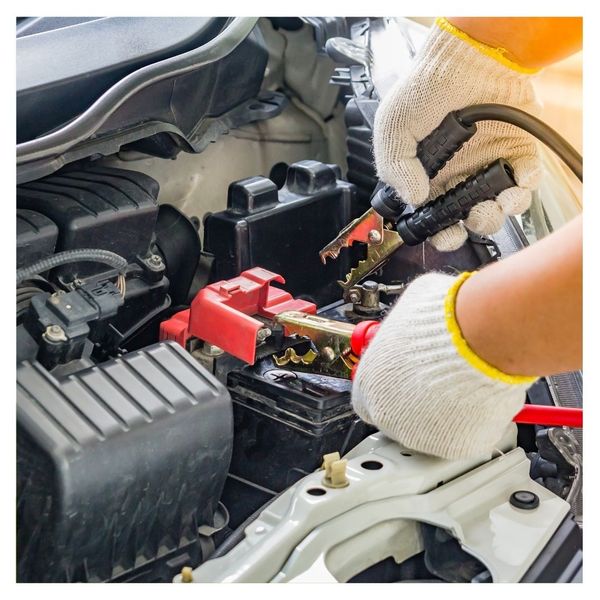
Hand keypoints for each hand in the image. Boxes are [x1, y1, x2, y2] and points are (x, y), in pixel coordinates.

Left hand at [351, 272, 536, 459]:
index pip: (368, 398)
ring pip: (431, 429)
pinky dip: (473, 422)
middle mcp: (389, 413)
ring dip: (445, 412)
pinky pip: (462, 436)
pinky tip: (478, 397)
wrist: (483, 336)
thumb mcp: (409, 310)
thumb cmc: (445, 319)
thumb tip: (412, 324)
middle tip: (441, 380)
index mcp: (370, 382)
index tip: (406, 380)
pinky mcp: (455, 446)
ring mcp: (421, 435)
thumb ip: (403, 330)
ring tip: (463, 384)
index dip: (391, 388)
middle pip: (399, 416)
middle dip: (419, 401)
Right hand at [373, 18, 541, 250]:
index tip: (447, 233)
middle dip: (475, 225)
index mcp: (429, 177)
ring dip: (500, 211)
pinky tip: (516, 177)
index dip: (442, 233)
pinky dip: (525, 186)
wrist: (465, 57)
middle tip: (474, 215)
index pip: (436, 217)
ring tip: (498, 200)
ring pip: (500, 206)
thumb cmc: (425, 89)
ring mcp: (488, 165)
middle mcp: (458, 176)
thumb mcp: (393, 128)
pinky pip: (526, 180)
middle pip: (470, 219)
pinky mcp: (516, 151)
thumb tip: (413, 198)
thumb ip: (394, 167)